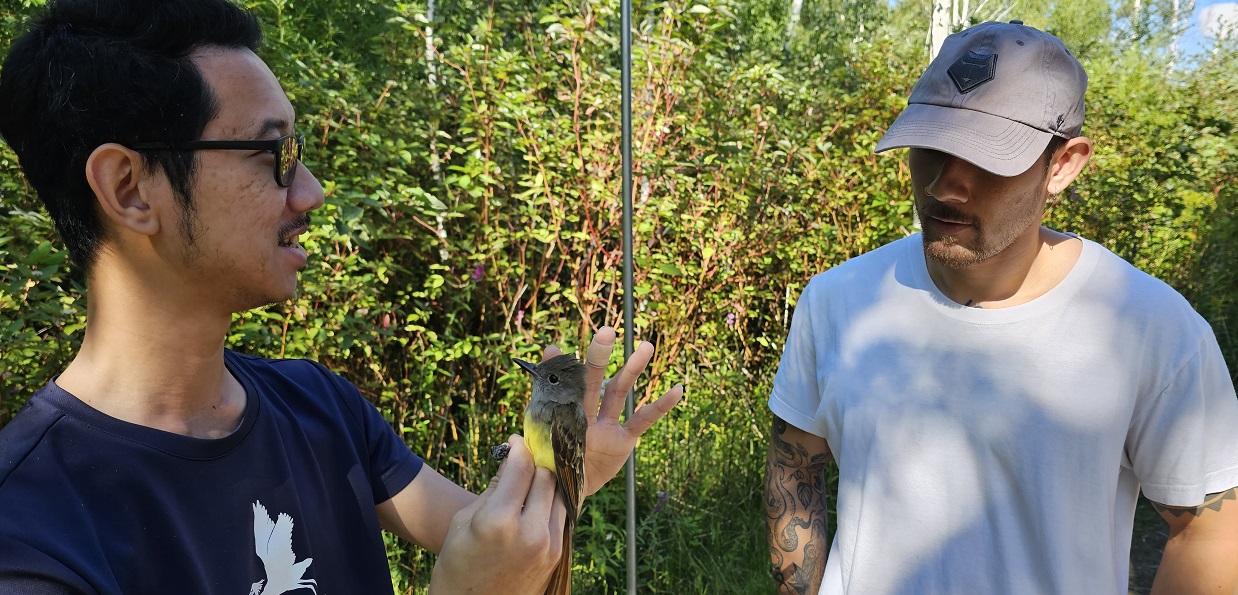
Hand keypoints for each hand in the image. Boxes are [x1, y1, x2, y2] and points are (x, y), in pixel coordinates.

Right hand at [429, 436, 564, 593]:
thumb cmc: (457, 566)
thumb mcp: (464, 522)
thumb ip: (493, 489)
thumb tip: (511, 459)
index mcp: (498, 521)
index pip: (522, 467)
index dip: (520, 448)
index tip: (516, 441)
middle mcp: (529, 531)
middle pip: (546, 477)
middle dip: (536, 462)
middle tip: (526, 456)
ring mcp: (548, 545)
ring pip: (560, 495)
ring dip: (548, 482)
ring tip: (533, 476)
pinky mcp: (557, 556)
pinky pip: (561, 516)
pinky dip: (553, 503)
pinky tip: (540, 498)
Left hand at [541, 326, 683, 496]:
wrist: (564, 490)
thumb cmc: (548, 459)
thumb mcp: (536, 434)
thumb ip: (536, 406)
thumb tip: (527, 388)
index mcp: (562, 409)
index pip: (560, 383)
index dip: (557, 367)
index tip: (554, 349)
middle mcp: (585, 411)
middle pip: (592, 380)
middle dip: (599, 357)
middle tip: (606, 332)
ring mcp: (606, 424)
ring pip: (619, 392)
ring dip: (632, 370)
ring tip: (646, 347)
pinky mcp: (623, 440)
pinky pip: (642, 420)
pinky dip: (660, 406)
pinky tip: (677, 390)